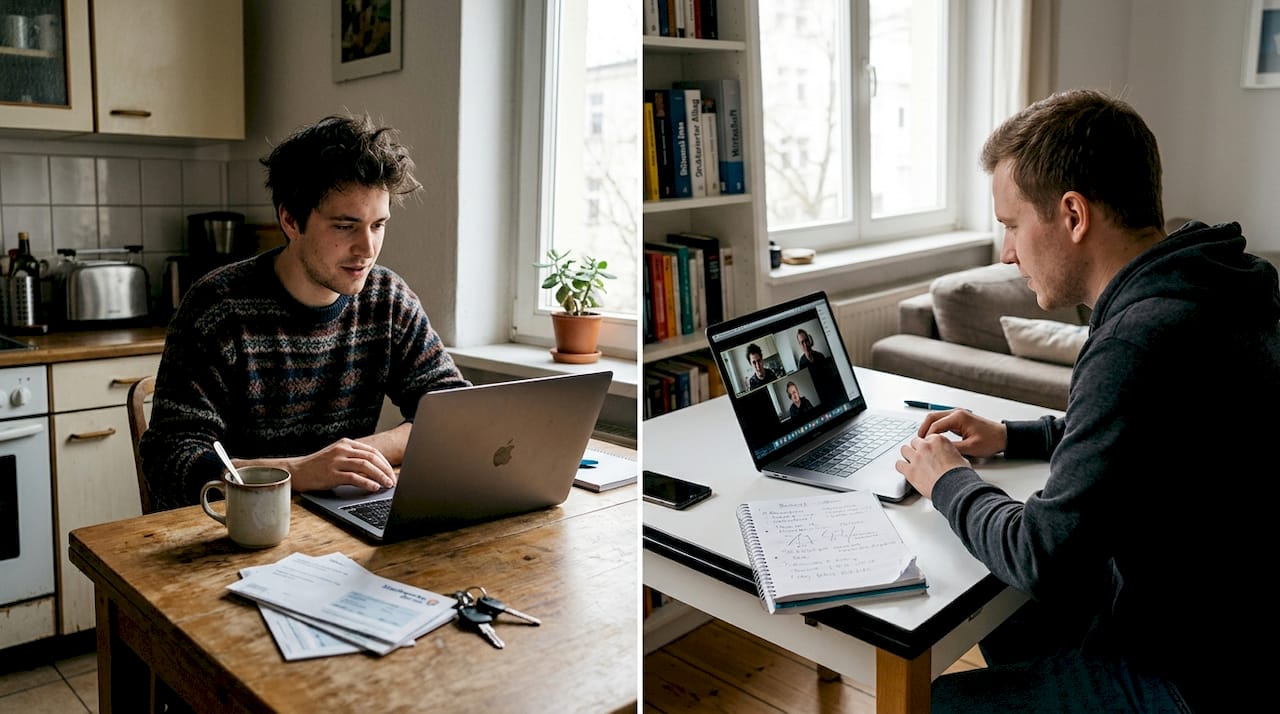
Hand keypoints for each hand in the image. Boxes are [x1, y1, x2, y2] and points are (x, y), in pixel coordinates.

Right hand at [277, 438, 396, 492]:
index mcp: (346, 443)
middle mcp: (342, 450)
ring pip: (365, 466)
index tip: (392, 473)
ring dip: (380, 476)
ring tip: (387, 484)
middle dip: (385, 470)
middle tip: (393, 480)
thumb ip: (353, 458)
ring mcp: (336, 461)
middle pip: (371, 458)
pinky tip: (374, 487)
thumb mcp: (337, 456)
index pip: (372, 451)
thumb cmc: (318, 466)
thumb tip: (376, 469)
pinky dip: (367, 482)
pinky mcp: (332, 473)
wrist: (298, 471)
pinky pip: (354, 477)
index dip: (385, 463)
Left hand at [896, 434, 969, 499]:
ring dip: (908, 455)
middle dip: (918, 449)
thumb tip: (949, 456)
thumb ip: (950, 453)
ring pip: (904, 450)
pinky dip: (902, 467)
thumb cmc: (960, 475)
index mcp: (938, 441)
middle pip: (915, 442)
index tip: (929, 451)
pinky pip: (899, 465)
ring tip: (912, 462)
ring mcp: (916, 458)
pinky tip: (906, 470)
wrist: (955, 488)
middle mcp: (925, 447)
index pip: (927, 438)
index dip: (928, 445)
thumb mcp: (960, 457)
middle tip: (922, 457)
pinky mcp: (910, 471)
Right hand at [916, 409, 1007, 457]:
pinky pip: (941, 420)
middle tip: (918, 442)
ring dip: (928, 428)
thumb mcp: (971, 447)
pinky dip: (934, 428)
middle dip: (923, 429)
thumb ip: (952, 447)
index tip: (923, 446)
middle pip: (932, 417)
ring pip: (935, 417)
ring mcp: (957, 414)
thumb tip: (937, 450)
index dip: (927, 437)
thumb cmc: (991, 440)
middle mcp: (956, 412)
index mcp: (959, 417)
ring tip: (923, 441)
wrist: (1003, 436)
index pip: (935, 425)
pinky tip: (933, 438)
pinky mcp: (959, 418)